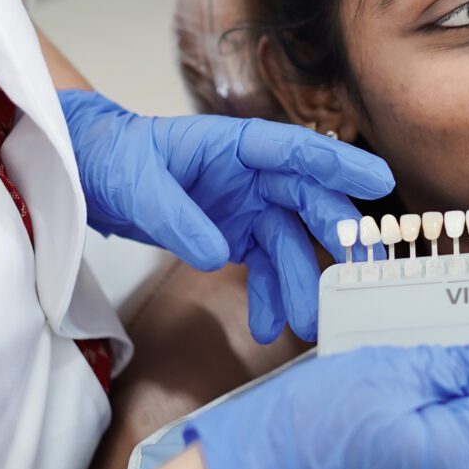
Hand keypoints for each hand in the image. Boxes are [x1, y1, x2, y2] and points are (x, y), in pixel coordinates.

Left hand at [59, 91, 392, 341]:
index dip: (339, 164)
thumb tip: (214, 255)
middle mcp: (252, 174)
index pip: (295, 150)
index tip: (379, 181)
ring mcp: (247, 206)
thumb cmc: (115, 159)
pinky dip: (268, 295)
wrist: (89, 175)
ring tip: (303, 322)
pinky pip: (264, 266)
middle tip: (353, 271)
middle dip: (332, 236)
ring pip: (289, 243)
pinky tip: (266, 323)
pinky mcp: (236, 234)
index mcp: (236, 144)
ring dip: (299, 282)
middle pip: (305, 201)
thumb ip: (177, 218)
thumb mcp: (140, 186)